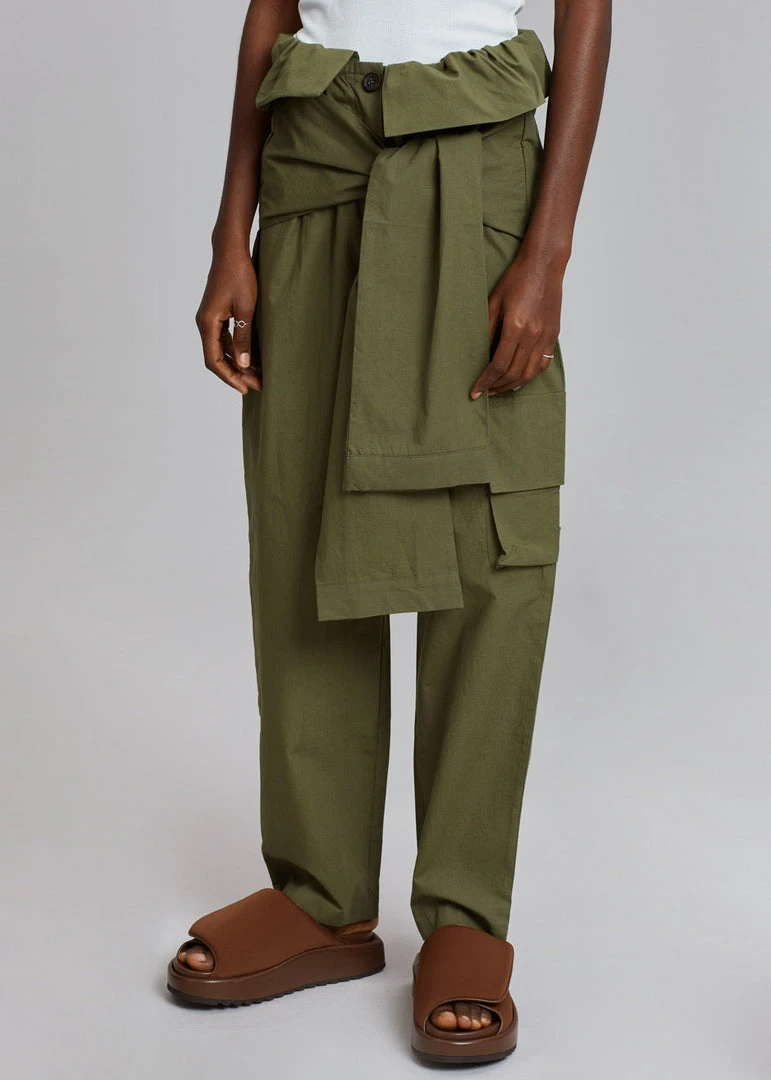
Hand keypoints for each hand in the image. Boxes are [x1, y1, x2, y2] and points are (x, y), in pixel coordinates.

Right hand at [195, 248, 261, 393]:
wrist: (231, 251)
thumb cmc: (240, 275)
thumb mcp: (246, 308)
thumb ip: (244, 337)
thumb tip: (242, 363)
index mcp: (208, 323)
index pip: (214, 360)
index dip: (229, 377)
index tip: (246, 389)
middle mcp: (204, 323)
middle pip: (216, 358)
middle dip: (236, 374)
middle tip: (257, 385)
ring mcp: (209, 318)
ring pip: (221, 349)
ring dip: (237, 363)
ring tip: (258, 374)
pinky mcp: (216, 314)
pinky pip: (224, 338)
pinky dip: (237, 349)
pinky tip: (251, 356)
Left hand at [470, 252, 562, 398]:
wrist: (544, 265)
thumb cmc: (517, 279)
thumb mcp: (494, 302)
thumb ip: (487, 329)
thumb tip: (479, 354)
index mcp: (515, 327)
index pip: (498, 365)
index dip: (485, 382)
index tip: (475, 392)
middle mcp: (533, 335)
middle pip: (513, 373)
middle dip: (497, 386)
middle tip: (484, 392)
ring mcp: (546, 336)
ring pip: (530, 373)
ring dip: (513, 385)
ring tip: (499, 388)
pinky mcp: (553, 335)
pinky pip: (543, 364)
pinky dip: (530, 376)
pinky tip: (519, 379)